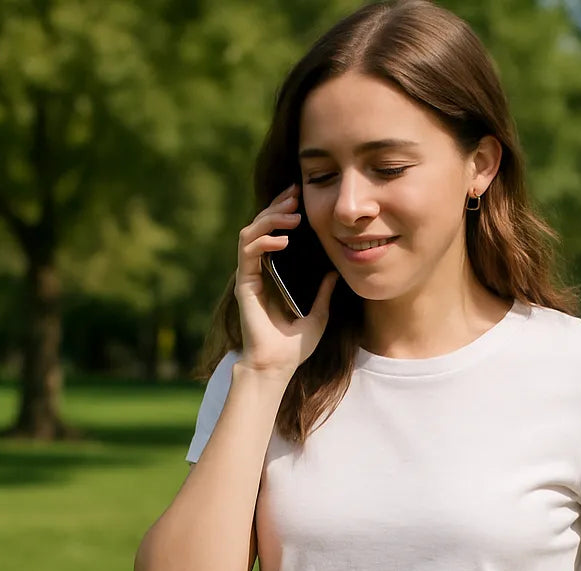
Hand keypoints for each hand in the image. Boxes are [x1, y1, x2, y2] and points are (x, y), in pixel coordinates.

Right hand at [235, 184, 338, 379]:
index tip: (301, 200)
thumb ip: (324, 293)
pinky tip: (282, 239)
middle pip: (261, 227)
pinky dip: (264, 240)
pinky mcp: (244, 284)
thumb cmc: (294, 347)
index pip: (275, 234)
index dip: (285, 214)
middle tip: (296, 195)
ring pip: (251, 233)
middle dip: (277, 207)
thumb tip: (336, 272)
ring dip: (270, 219)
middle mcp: (258, 272)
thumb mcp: (318, 314)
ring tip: (292, 215)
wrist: (277, 366)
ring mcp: (249, 276)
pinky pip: (248, 252)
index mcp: (274, 275)